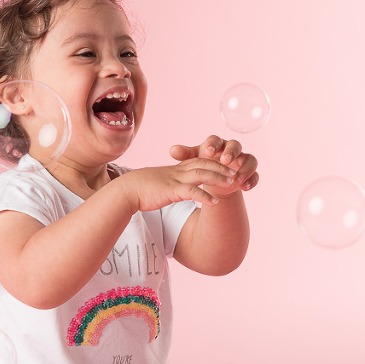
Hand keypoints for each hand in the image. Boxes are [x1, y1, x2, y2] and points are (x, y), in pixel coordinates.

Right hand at [118, 158, 237, 211]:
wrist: (127, 190)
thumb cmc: (142, 189)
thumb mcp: (162, 183)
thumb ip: (174, 184)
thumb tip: (179, 189)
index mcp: (177, 168)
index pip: (201, 160)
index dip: (216, 162)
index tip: (229, 166)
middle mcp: (178, 171)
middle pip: (205, 164)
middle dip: (222, 167)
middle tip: (237, 172)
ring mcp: (175, 180)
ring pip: (202, 175)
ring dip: (218, 178)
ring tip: (232, 183)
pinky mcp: (171, 190)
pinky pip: (192, 192)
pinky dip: (205, 197)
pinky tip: (215, 203)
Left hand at [170, 135, 258, 198]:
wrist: (216, 178)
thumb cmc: (204, 164)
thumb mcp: (194, 160)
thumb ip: (185, 155)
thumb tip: (172, 150)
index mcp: (217, 144)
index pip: (216, 139)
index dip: (213, 144)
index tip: (207, 151)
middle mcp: (232, 149)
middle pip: (235, 145)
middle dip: (231, 153)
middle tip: (225, 160)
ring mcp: (243, 160)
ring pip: (249, 160)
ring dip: (244, 168)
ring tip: (237, 178)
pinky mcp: (250, 172)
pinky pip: (255, 174)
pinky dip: (251, 180)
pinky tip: (245, 187)